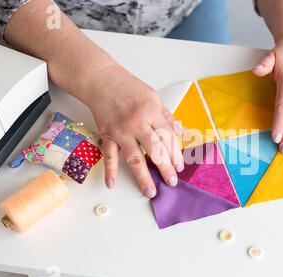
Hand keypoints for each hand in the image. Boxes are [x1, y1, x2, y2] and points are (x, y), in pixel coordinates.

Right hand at [85, 63, 184, 196]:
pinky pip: (109, 155)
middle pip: (155, 150)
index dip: (175, 154)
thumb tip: (181, 132)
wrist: (100, 79)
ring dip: (143, 176)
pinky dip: (110, 170)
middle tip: (172, 182)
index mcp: (152, 112)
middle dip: (165, 168)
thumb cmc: (128, 87)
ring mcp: (121, 131)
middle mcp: (137, 123)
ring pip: (134, 157)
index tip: (179, 166)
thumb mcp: (153, 97)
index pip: (168, 137)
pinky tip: (112, 184)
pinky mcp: (107, 134)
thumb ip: (167, 117)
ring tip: (150, 191)